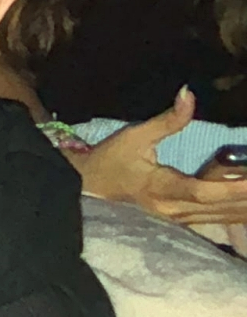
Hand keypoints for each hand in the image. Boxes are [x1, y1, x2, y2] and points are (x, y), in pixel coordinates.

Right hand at [71, 86, 246, 224]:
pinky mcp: (179, 222)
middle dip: (246, 198)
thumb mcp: (135, 136)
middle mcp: (170, 209)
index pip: (202, 191)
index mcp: (159, 188)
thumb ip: (167, 120)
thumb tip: (188, 94)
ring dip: (244, 207)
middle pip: (219, 208)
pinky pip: (215, 220)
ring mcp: (175, 220)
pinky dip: (236, 213)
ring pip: (220, 217)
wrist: (86, 188)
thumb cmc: (110, 160)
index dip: (232, 188)